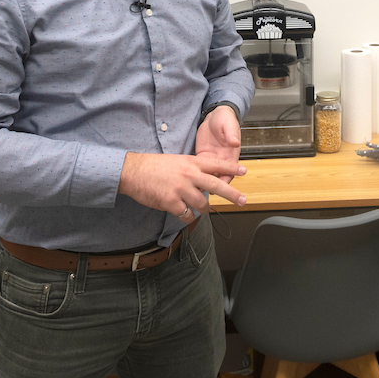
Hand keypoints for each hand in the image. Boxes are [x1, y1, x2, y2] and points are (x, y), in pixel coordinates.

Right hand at [118, 149, 245, 221]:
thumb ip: (194, 168)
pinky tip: (184, 213)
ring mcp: (181, 189)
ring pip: (202, 204)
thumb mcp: (178, 161)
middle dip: (232, 194)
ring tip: (202, 209)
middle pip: (217, 185)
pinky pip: (186, 214)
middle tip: (243, 200)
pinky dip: (187, 216)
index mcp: (191, 163)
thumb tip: (209, 178)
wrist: (134, 171)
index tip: (244, 171)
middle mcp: (189, 175)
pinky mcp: (171, 202)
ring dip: (204, 209)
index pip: (217, 164)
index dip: (232, 168)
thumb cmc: (154, 166)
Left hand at [196, 104, 242, 183]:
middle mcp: (222, 159)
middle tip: (205, 192)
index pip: (230, 171)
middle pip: (218, 177)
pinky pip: (200, 168)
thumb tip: (235, 142)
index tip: (221, 186)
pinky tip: (189, 179)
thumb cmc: (225, 119)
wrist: (215, 115)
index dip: (226, 179)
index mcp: (231, 154)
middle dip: (214, 186)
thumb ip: (232, 134)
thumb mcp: (229, 125)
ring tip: (195, 189)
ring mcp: (211, 158)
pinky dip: (196, 174)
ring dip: (203, 182)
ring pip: (208, 175)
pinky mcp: (202, 155)